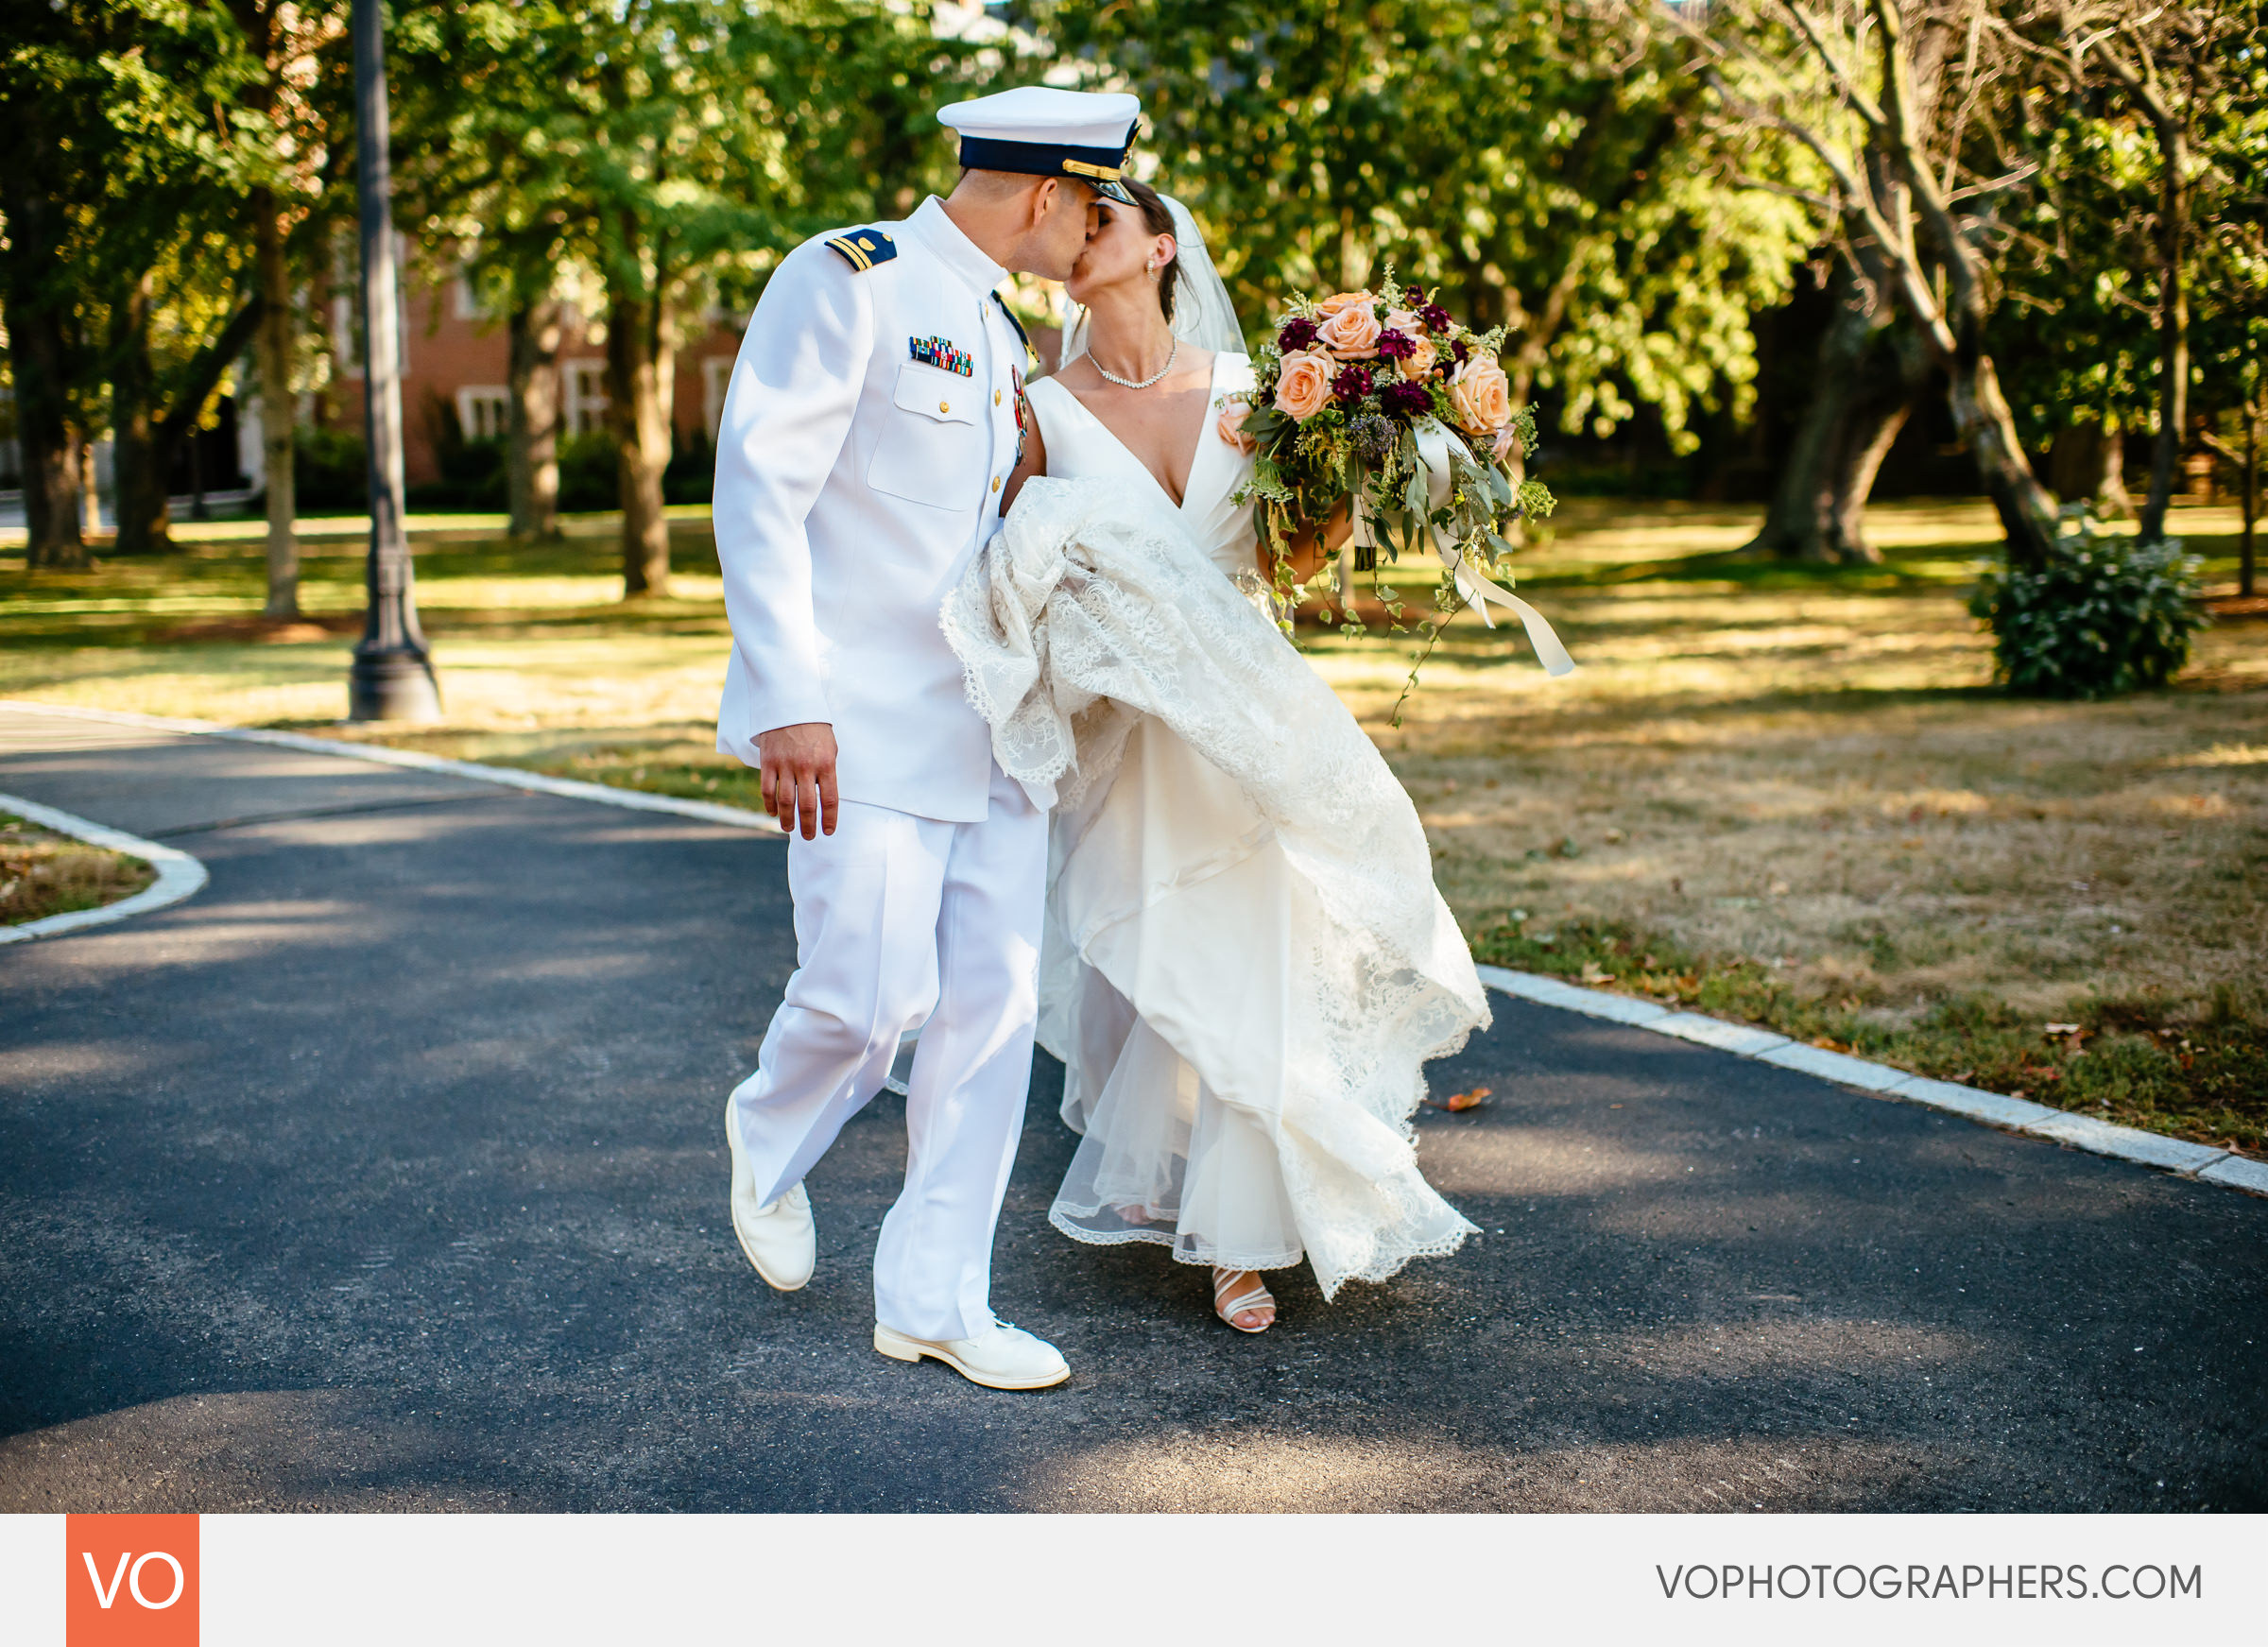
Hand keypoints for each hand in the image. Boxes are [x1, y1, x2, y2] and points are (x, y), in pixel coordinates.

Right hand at [756, 722, 838, 838]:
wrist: (790, 704)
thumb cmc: (814, 728)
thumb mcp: (830, 747)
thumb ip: (827, 771)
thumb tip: (823, 796)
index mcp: (826, 764)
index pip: (829, 799)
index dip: (829, 819)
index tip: (828, 831)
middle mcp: (806, 767)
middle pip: (807, 806)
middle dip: (808, 826)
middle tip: (809, 837)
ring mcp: (785, 765)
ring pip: (786, 801)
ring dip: (788, 819)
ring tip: (790, 829)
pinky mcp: (768, 762)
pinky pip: (767, 789)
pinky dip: (769, 804)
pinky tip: (772, 813)